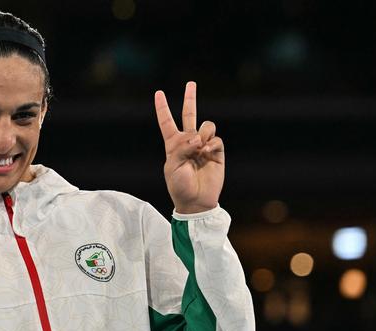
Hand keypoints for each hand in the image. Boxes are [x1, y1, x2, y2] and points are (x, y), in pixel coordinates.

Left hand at [154, 82, 223, 213]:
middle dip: (190, 98)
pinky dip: (211, 144)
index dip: (162, 108)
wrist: (195, 201)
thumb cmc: (179, 185)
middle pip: (189, 115)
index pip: (167, 122)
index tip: (159, 93)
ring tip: (199, 148)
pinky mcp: (217, 152)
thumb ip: (182, 148)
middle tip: (191, 83)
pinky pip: (216, 139)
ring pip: (205, 125)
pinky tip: (207, 153)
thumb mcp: (173, 166)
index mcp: (173, 144)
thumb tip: (198, 138)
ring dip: (202, 133)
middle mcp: (188, 142)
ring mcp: (203, 146)